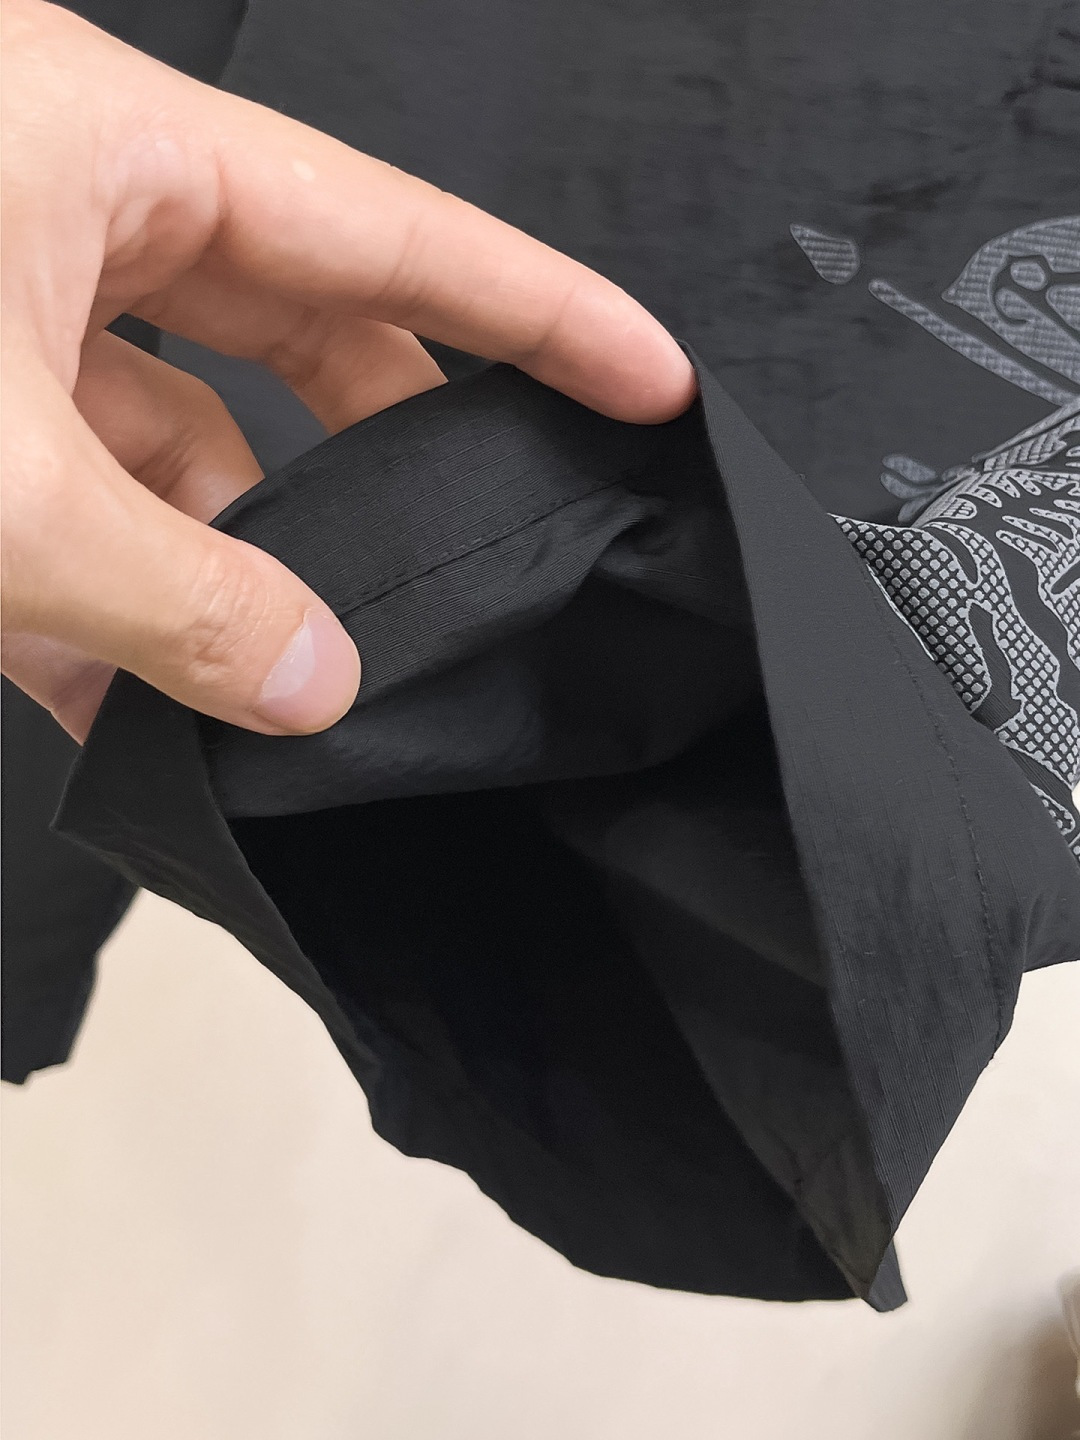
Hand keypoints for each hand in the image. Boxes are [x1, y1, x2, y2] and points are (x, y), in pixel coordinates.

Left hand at [0, 0, 693, 740]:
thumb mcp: (1, 488)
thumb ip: (181, 601)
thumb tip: (310, 684)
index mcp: (101, 145)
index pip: (390, 228)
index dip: (540, 313)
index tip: (643, 377)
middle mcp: (62, 197)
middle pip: (299, 325)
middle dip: (382, 455)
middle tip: (470, 540)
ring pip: (176, 426)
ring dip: (219, 559)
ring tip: (260, 678)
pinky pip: (70, 481)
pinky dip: (101, 588)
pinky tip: (117, 691)